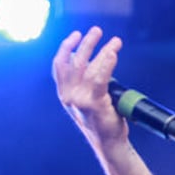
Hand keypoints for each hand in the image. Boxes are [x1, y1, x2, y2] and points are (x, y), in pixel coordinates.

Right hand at [52, 26, 127, 146]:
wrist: (109, 144)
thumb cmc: (103, 122)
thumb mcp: (87, 101)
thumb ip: (84, 84)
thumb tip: (91, 63)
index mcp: (64, 94)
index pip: (59, 65)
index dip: (66, 47)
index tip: (75, 35)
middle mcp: (68, 95)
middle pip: (73, 61)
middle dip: (86, 43)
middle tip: (97, 30)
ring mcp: (79, 100)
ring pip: (87, 67)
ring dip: (101, 50)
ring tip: (114, 41)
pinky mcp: (93, 103)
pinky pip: (99, 77)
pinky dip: (107, 63)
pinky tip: (113, 54)